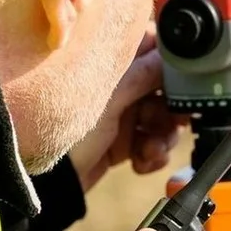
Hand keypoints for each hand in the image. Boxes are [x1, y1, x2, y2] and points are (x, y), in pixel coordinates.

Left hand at [69, 27, 187, 192]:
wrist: (47, 183)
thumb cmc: (66, 132)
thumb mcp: (110, 99)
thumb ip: (145, 74)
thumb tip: (175, 54)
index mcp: (109, 62)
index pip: (153, 47)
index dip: (172, 64)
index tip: (182, 81)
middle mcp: (117, 84)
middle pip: (164, 86)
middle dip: (173, 108)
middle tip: (173, 121)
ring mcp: (120, 113)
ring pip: (163, 117)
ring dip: (165, 135)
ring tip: (152, 149)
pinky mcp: (121, 142)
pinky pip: (152, 142)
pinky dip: (153, 153)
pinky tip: (142, 162)